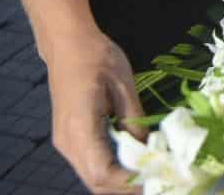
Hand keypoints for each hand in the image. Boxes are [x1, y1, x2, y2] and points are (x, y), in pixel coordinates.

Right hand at [44, 30, 146, 193]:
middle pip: (95, 182)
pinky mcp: (68, 138)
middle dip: (126, 186)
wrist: (67, 42)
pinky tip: (133, 160)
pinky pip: (89, 163)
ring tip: (149, 171)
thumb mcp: (123, 85)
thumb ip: (134, 120)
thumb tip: (149, 148)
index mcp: (80, 128)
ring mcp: (65, 142)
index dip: (129, 182)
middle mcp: (67, 142)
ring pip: (91, 176)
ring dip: (119, 180)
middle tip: (158, 179)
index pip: (103, 173)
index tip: (157, 178)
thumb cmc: (96, 57)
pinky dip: (111, 169)